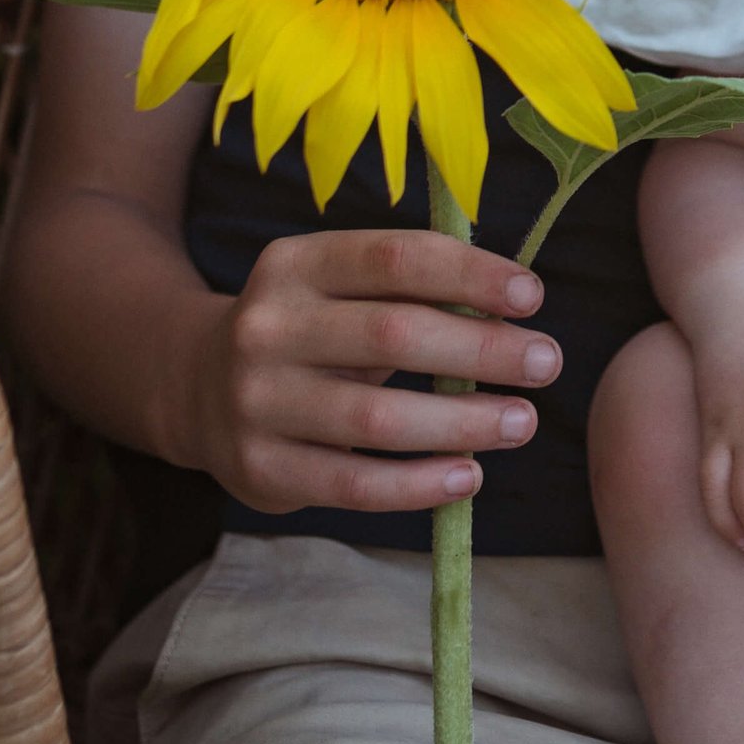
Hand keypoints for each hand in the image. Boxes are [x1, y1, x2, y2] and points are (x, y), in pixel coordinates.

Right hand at [174, 230, 557, 514]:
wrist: (196, 387)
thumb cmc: (310, 330)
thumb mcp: (339, 288)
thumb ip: (411, 288)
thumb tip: (517, 306)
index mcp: (297, 264)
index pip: (395, 259)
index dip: (470, 274)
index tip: (532, 297)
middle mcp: (268, 326)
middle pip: (394, 335)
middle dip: (483, 350)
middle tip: (547, 362)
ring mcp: (256, 401)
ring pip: (377, 418)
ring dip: (463, 423)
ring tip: (523, 422)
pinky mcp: (259, 468)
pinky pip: (353, 483)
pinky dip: (419, 484)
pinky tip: (470, 475)